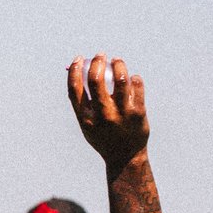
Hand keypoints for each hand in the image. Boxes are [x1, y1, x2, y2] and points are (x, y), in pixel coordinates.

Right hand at [68, 54, 148, 169]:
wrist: (124, 157)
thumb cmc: (103, 136)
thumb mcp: (87, 124)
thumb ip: (83, 102)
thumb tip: (78, 74)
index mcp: (86, 118)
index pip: (75, 88)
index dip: (74, 70)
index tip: (78, 59)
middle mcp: (102, 115)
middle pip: (96, 80)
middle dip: (97, 62)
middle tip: (100, 55)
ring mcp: (121, 113)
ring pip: (120, 78)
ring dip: (118, 64)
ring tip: (117, 61)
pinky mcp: (138, 112)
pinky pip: (136, 85)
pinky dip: (133, 78)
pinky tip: (131, 79)